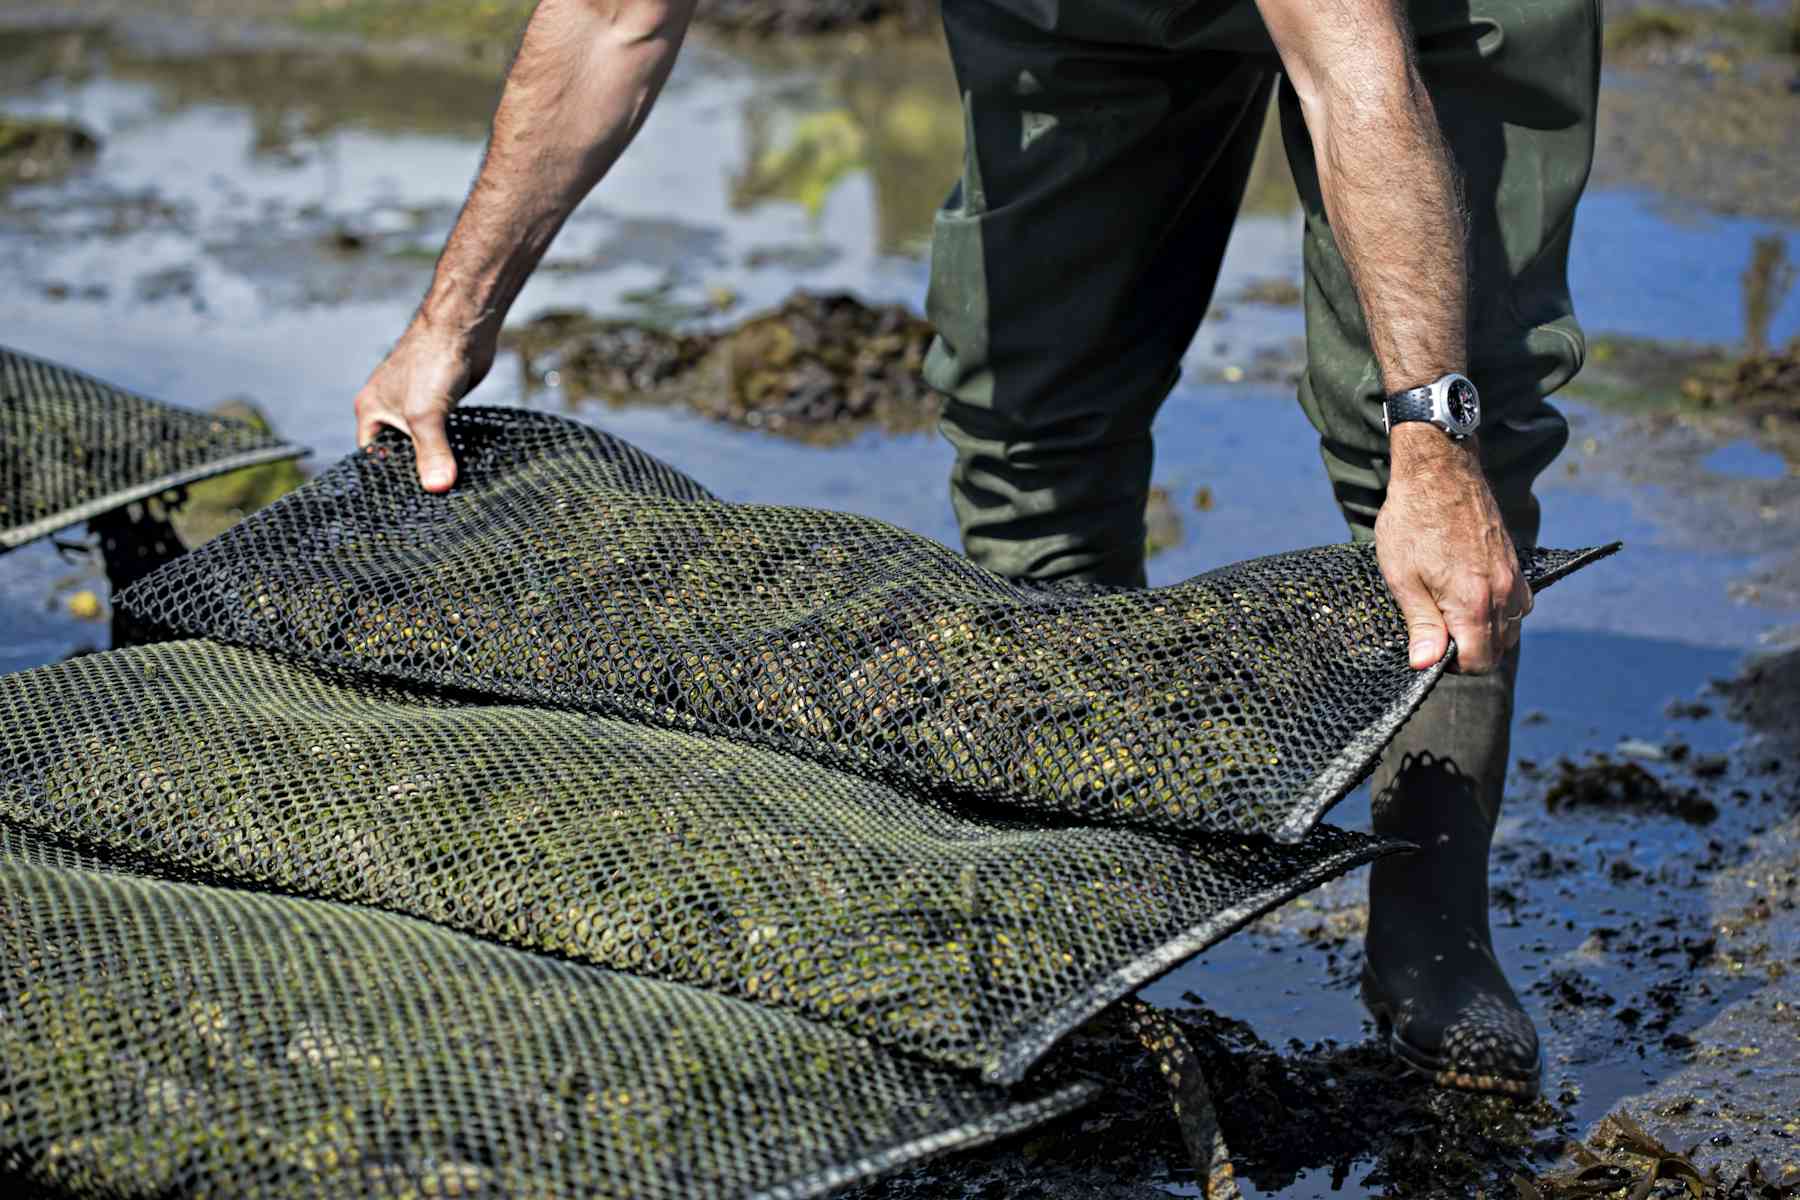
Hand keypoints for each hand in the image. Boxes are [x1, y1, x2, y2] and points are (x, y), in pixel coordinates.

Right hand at [353, 320, 496, 492]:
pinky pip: (443, 434)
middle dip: (415, 473)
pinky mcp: (441, 403)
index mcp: (372, 412)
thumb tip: (437, 488)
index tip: (409, 503)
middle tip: (433, 502)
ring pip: (423, 444)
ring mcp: (416, 406)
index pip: (372, 458)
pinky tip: (464, 465)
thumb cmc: (432, 362)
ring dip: (436, 460)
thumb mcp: (426, 415)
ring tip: (450, 489)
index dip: (388, 479)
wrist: (462, 327)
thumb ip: (431, 453)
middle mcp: (390, 410)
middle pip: (399, 453)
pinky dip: (451, 447)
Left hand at [1375, 428, 1531, 673]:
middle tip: (1435, 631)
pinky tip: (1472, 597)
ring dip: (1485, 632)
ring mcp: (1514, 577)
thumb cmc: (1414, 521)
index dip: (1452, 665)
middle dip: (1469, 651)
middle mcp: (1503, 593)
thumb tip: (1425, 665)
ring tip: (1450, 613)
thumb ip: (1421, 624)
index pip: (1479, 662)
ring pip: (1511, 627)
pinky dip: (1500, 611)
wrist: (1440, 471)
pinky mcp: (1516, 563)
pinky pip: (1519, 603)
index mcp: (1474, 602)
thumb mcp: (1403, 577)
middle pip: (1498, 649)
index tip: (1430, 649)